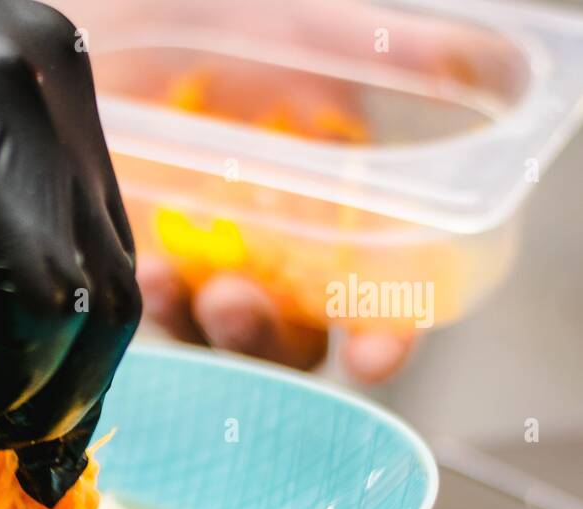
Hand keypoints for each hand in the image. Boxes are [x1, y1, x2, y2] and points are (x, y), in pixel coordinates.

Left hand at [112, 0, 521, 383]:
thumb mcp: (316, 32)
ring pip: (215, 328)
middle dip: (267, 336)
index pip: (381, 299)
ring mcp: (208, 259)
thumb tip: (506, 66)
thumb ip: (407, 55)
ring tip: (173, 282)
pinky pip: (153, 301)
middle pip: (290, 335)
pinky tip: (145, 267)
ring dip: (199, 319)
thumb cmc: (227, 24)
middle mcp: (278, 250)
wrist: (120, 21)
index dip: (387, 337)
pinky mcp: (147, 257)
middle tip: (238, 305)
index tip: (373, 357)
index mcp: (340, 210)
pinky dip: (149, 294)